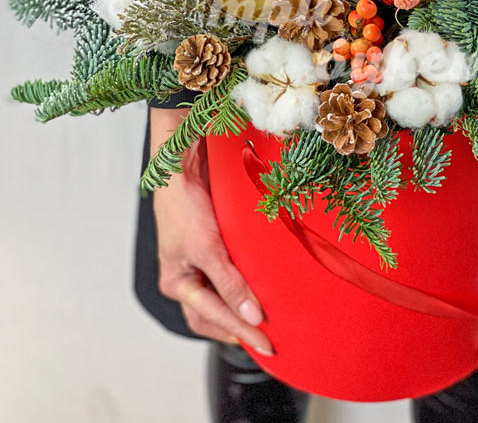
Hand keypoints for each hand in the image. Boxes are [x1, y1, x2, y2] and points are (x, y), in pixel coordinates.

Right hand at [150, 107, 272, 355]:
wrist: (182, 166)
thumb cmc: (185, 206)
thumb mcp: (208, 249)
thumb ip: (230, 284)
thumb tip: (252, 317)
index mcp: (176, 283)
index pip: (214, 318)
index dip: (242, 332)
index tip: (267, 345)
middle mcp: (185, 276)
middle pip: (213, 315)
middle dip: (238, 328)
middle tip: (268, 339)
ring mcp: (196, 261)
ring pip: (219, 296)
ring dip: (240, 308)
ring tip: (267, 319)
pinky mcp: (209, 244)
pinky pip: (226, 273)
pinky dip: (241, 284)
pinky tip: (259, 286)